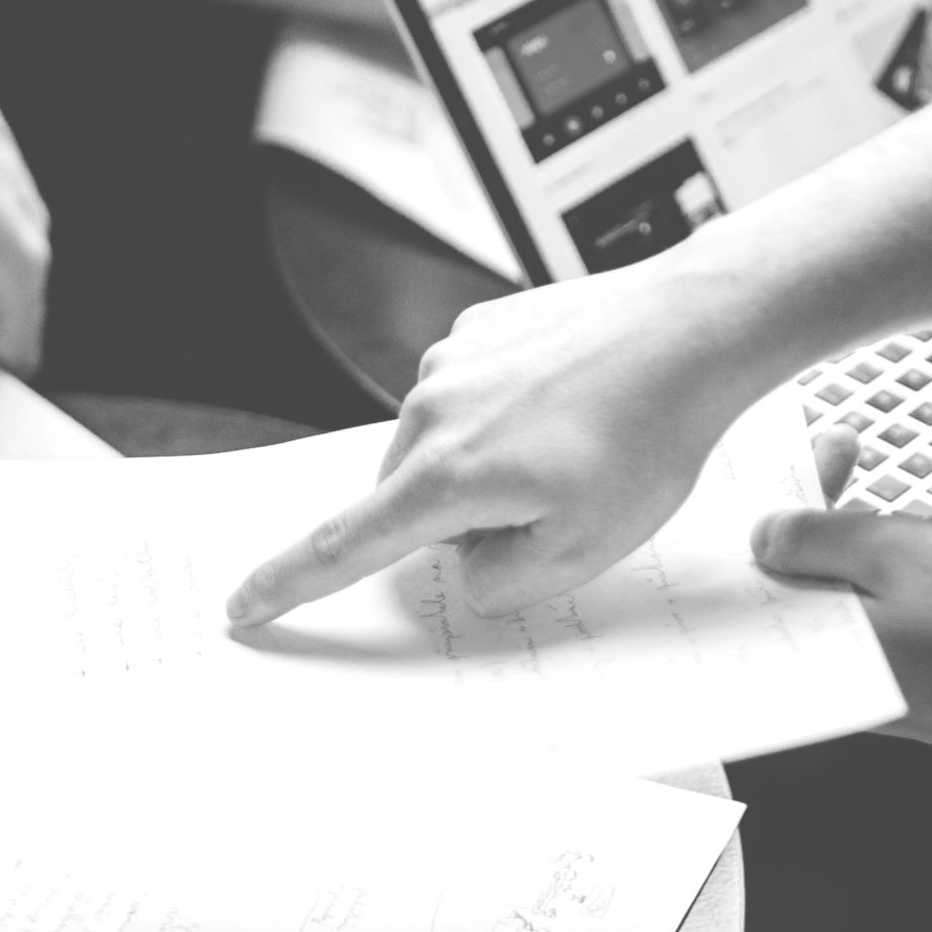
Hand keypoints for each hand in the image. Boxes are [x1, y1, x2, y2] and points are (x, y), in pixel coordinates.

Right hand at [227, 253, 762, 625]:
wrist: (689, 331)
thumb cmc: (646, 437)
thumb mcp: (582, 551)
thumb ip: (501, 581)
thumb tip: (465, 562)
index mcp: (445, 475)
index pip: (344, 546)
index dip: (288, 583)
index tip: (241, 606)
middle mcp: (431, 408)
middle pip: (408, 498)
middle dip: (461, 521)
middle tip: (553, 506)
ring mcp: (452, 359)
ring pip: (440, 446)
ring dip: (485, 464)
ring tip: (575, 446)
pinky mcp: (478, 326)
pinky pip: (470, 395)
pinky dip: (505, 414)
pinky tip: (569, 404)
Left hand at [753, 426, 931, 752]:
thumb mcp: (893, 551)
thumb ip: (817, 538)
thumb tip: (765, 535)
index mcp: (812, 644)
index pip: (757, 571)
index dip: (769, 505)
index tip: (789, 460)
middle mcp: (828, 674)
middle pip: (794, 576)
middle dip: (810, 506)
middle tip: (839, 448)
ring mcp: (864, 681)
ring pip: (832, 594)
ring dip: (843, 535)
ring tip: (863, 479)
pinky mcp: (900, 683)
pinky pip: (866, 620)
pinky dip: (871, 575)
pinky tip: (899, 542)